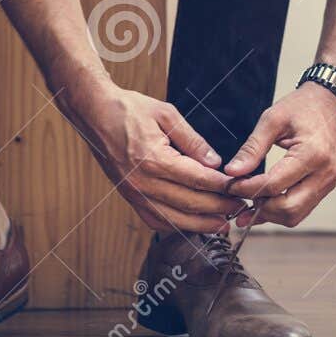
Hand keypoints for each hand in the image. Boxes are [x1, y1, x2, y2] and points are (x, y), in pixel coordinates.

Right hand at [54, 68, 241, 233]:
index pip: (198, 180)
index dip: (222, 188)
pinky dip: (176, 226)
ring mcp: (134, 193)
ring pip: (173, 219)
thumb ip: (193, 140)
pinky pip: (154, 220)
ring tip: (222, 225)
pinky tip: (192, 224)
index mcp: (155, 159)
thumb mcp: (166, 114)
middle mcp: (144, 182)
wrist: (95, 113)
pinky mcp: (129, 197)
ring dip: (200, 225)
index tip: (240, 189)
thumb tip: (215, 162)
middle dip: (218, 209)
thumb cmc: (129, 110)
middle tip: (239, 208)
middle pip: (189, 204)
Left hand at [223, 83, 335, 226]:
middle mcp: (325, 172)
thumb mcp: (272, 119)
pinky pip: (302, 208)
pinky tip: (263, 203)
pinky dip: (281, 209)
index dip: (248, 189)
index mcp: (312, 154)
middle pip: (288, 209)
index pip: (275, 185)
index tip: (231, 185)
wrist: (330, 103)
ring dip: (270, 213)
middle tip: (239, 196)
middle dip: (260, 207)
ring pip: (296, 215)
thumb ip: (252, 148)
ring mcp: (328, 182)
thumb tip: (232, 172)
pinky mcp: (326, 185)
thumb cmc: (302, 107)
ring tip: (249, 201)